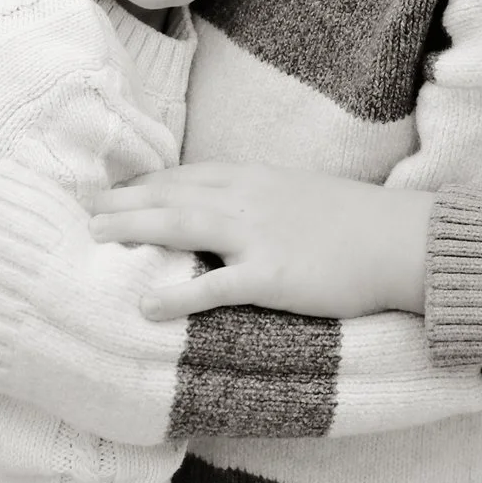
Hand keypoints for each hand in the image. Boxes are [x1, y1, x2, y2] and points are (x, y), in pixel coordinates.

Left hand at [89, 164, 433, 320]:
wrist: (401, 240)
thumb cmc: (354, 222)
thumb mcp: (297, 195)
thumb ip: (256, 201)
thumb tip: (222, 215)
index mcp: (253, 179)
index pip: (183, 177)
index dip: (140, 185)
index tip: (106, 192)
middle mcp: (247, 199)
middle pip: (170, 196)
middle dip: (121, 202)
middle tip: (80, 210)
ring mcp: (258, 236)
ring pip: (181, 226)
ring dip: (133, 230)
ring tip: (94, 239)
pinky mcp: (273, 276)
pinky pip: (216, 287)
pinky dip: (179, 295)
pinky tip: (147, 306)